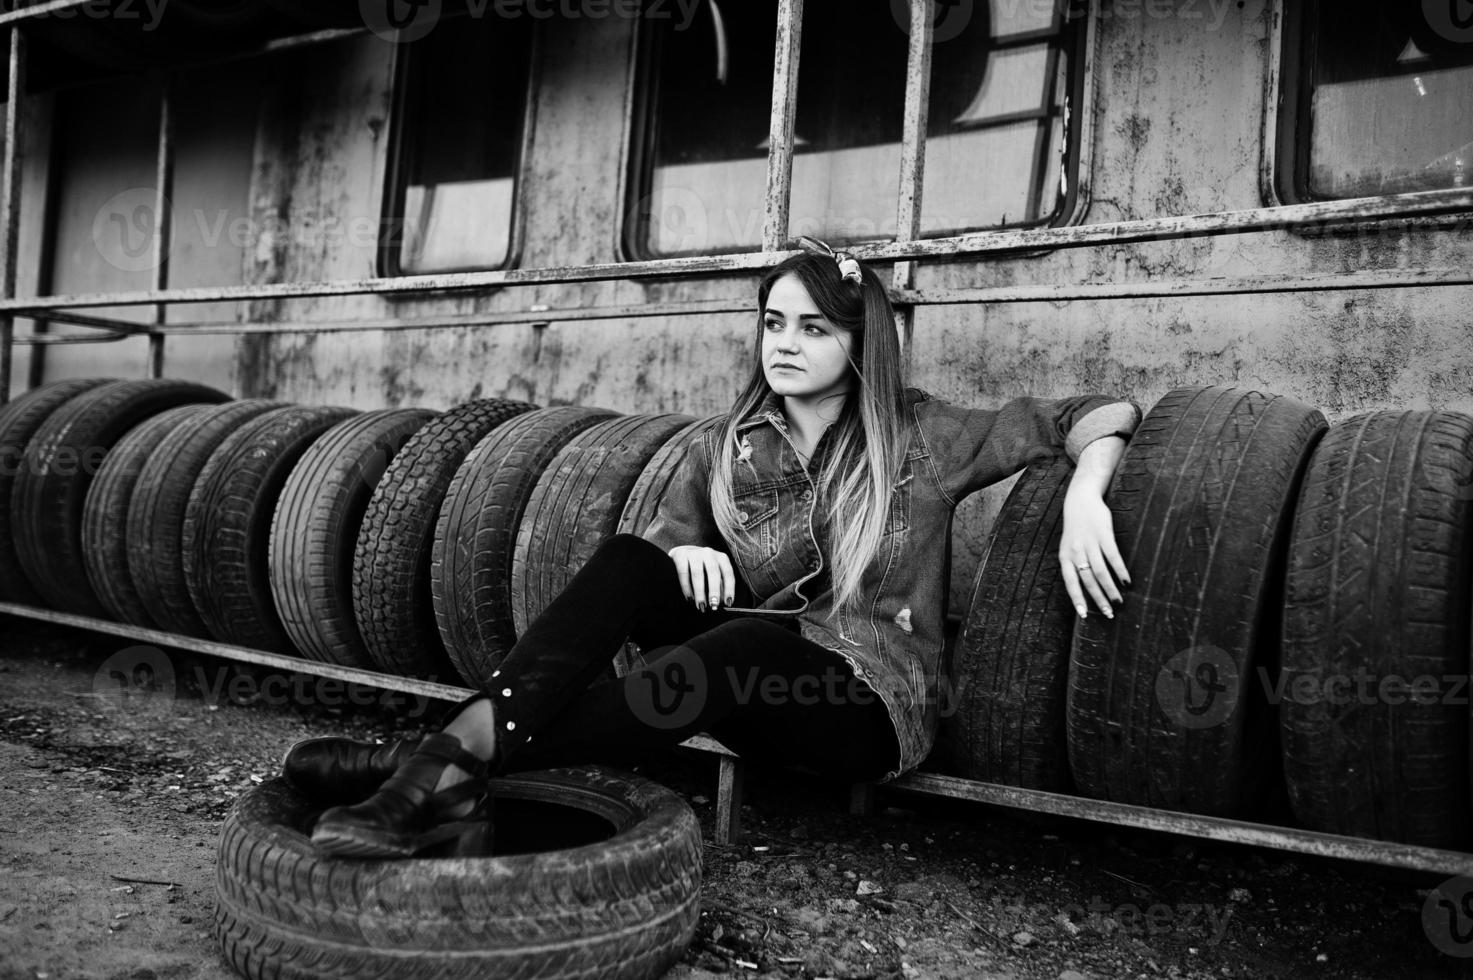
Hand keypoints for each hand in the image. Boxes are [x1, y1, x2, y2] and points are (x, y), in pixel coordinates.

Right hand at [667, 546, 735, 611]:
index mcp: (721, 558)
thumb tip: (722, 601)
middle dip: (714, 591)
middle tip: (714, 605)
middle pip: (713, 572)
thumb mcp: (713, 573)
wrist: (682, 553)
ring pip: (698, 574)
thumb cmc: (702, 567)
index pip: (728, 573)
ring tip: (700, 605)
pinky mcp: (680, 555)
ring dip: (700, 592)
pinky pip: (684, 573)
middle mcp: (709, 553)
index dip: (729, 589)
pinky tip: (688, 597)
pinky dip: (686, 587)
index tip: (728, 603)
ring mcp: (694, 553)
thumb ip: (719, 585)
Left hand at [1058, 491, 1130, 618]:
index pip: (1070, 583)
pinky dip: (1120, 570)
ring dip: (1110, 589)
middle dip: (1099, 599)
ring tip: (1119, 602)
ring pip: (1100, 572)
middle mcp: (1076, 552)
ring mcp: (1090, 543)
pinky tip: (1127, 582)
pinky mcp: (1104, 534)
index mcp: (1065, 557)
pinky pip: (1113, 556)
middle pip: (1088, 581)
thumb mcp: (1068, 546)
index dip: (1077, 599)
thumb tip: (1085, 587)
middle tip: (1109, 613)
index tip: (1084, 615)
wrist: (1080, 500)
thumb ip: (1074, 564)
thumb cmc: (1076, 528)